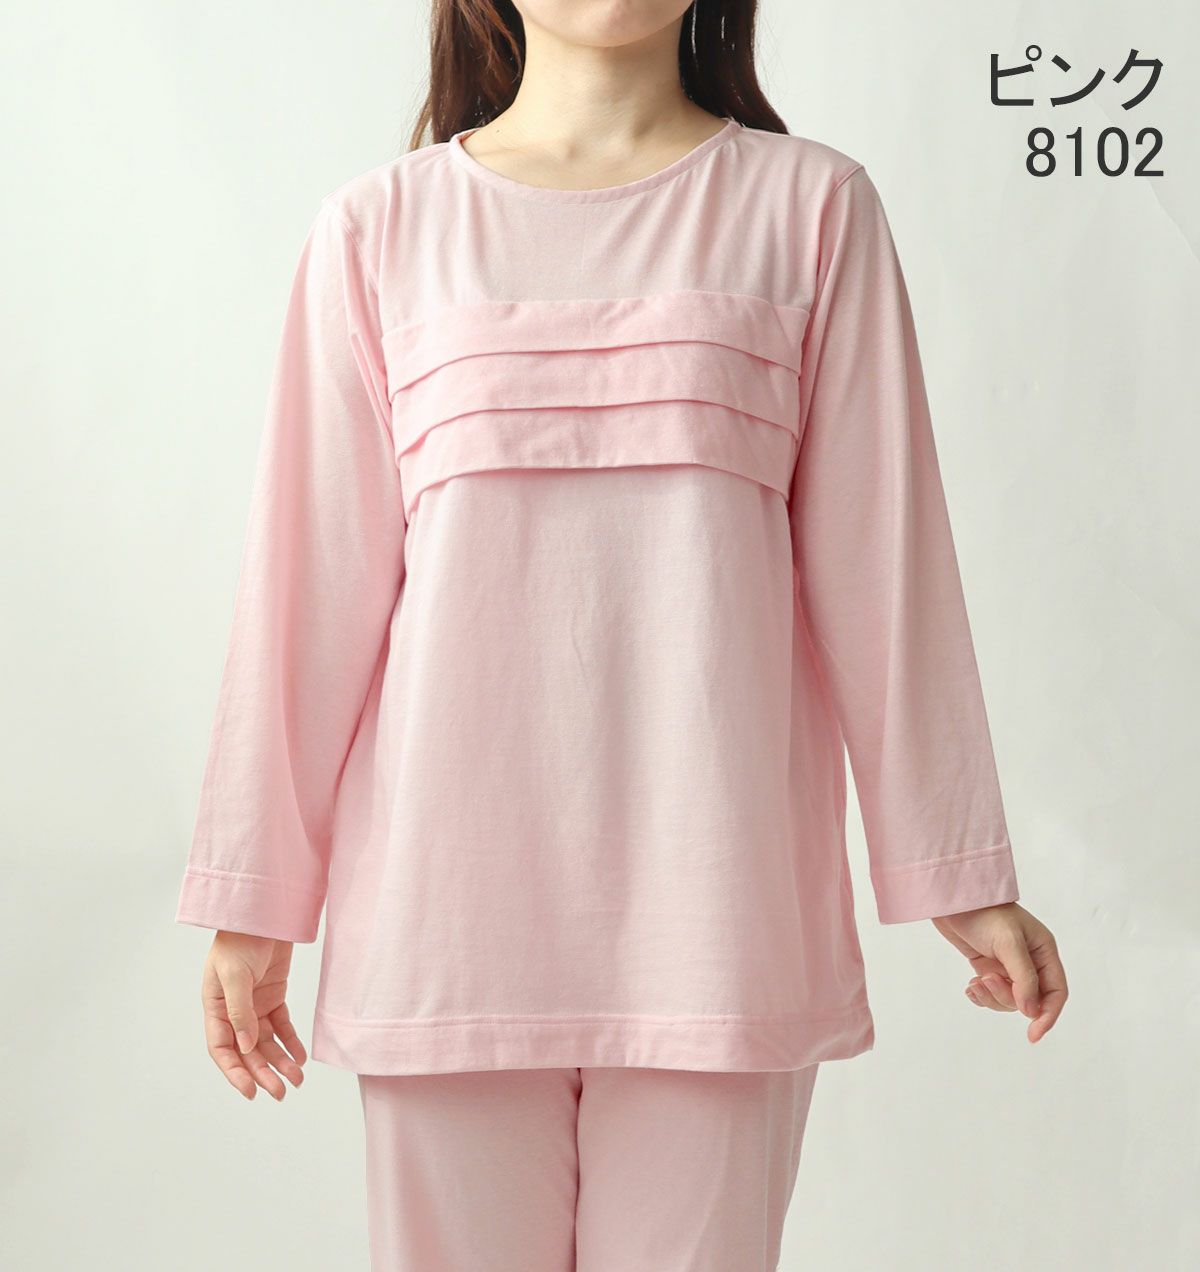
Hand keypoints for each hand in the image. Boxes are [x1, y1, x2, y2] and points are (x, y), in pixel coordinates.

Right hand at [200, 931, 307, 1099]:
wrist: (265, 913)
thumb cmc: (241, 939)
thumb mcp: (235, 974)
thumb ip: (240, 1011)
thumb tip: (247, 1047)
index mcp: (215, 1007)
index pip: (222, 1049)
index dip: (234, 1072)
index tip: (250, 1092)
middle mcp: (233, 1011)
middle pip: (247, 1051)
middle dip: (263, 1073)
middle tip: (280, 1093)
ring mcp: (254, 1005)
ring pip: (266, 1042)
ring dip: (280, 1061)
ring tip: (296, 1080)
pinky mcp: (273, 996)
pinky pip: (282, 1025)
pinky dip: (291, 1041)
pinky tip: (300, 1057)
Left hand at [933, 903, 1066, 1043]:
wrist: (953, 899)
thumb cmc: (985, 913)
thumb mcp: (1009, 943)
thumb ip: (1023, 978)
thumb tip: (1032, 1011)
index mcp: (1044, 951)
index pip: (1056, 992)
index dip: (1048, 1015)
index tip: (1033, 1035)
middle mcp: (1030, 961)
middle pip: (1029, 1000)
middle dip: (1007, 997)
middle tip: (986, 980)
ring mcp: (1008, 966)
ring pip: (1009, 1000)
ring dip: (992, 997)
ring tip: (976, 981)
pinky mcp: (988, 967)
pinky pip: (991, 994)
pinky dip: (981, 996)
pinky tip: (970, 987)